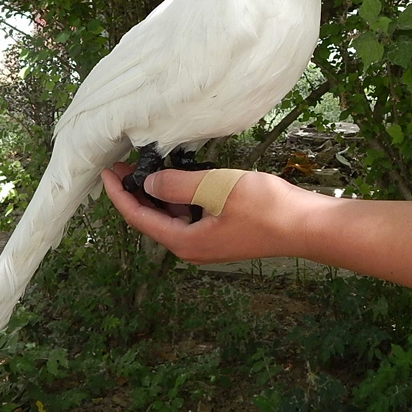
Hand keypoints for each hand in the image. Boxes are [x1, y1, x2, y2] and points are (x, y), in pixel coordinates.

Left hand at [101, 162, 308, 263]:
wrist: (305, 225)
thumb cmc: (263, 207)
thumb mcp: (215, 188)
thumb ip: (177, 184)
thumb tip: (150, 182)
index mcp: (185, 241)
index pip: (139, 218)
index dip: (119, 194)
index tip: (106, 172)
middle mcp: (191, 247)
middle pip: (152, 219)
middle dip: (135, 192)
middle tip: (125, 164)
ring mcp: (207, 241)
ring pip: (170, 216)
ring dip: (156, 193)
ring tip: (147, 166)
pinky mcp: (221, 232)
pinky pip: (188, 214)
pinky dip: (177, 196)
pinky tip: (180, 176)